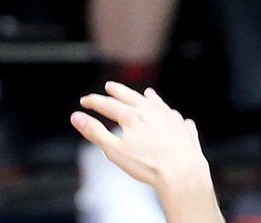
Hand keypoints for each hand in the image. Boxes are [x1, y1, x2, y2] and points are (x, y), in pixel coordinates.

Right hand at [71, 83, 222, 222]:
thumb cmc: (148, 165)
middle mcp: (151, 111)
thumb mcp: (114, 150)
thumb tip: (76, 117)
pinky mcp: (184, 129)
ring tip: (146, 93)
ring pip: (157, 103)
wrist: (183, 175)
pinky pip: (176, 117)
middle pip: (130, 97)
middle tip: (109, 86)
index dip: (93, 102)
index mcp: (131, 116)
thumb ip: (94, 132)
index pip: (107, 104)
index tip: (84, 101)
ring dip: (148, 97)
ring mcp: (170, 118)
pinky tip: (172, 115)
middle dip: (117, 91)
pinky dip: (171, 114)